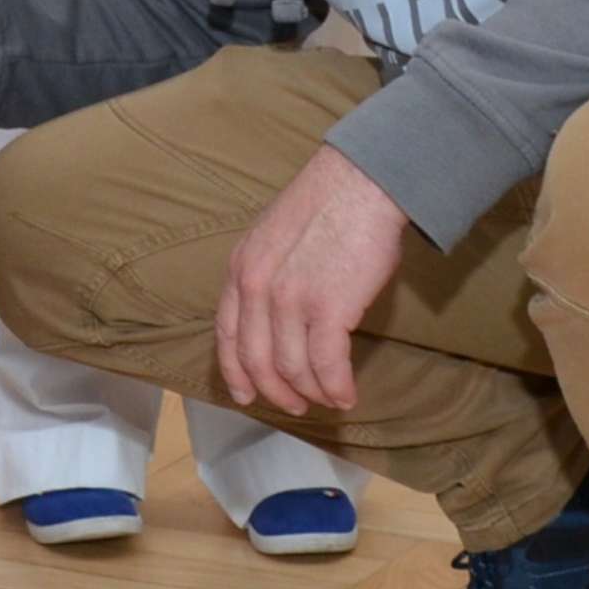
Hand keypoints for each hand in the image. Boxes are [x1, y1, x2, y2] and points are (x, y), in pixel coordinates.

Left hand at [214, 144, 409, 415]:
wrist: (361, 181)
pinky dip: (336, 388)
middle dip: (276, 392)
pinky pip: (327, 366)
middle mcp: (257, 288)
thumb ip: (264, 273)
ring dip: (312, 392)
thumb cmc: (327, 204)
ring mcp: (290, 300)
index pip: (227, 335)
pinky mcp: (328, 309)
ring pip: (292, 369)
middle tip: (296, 406)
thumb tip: (273, 317)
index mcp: (240, 269)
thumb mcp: (272, 235)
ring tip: (329, 399)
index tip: (247, 394)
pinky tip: (347, 395)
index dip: (236, 372)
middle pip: (257, 361)